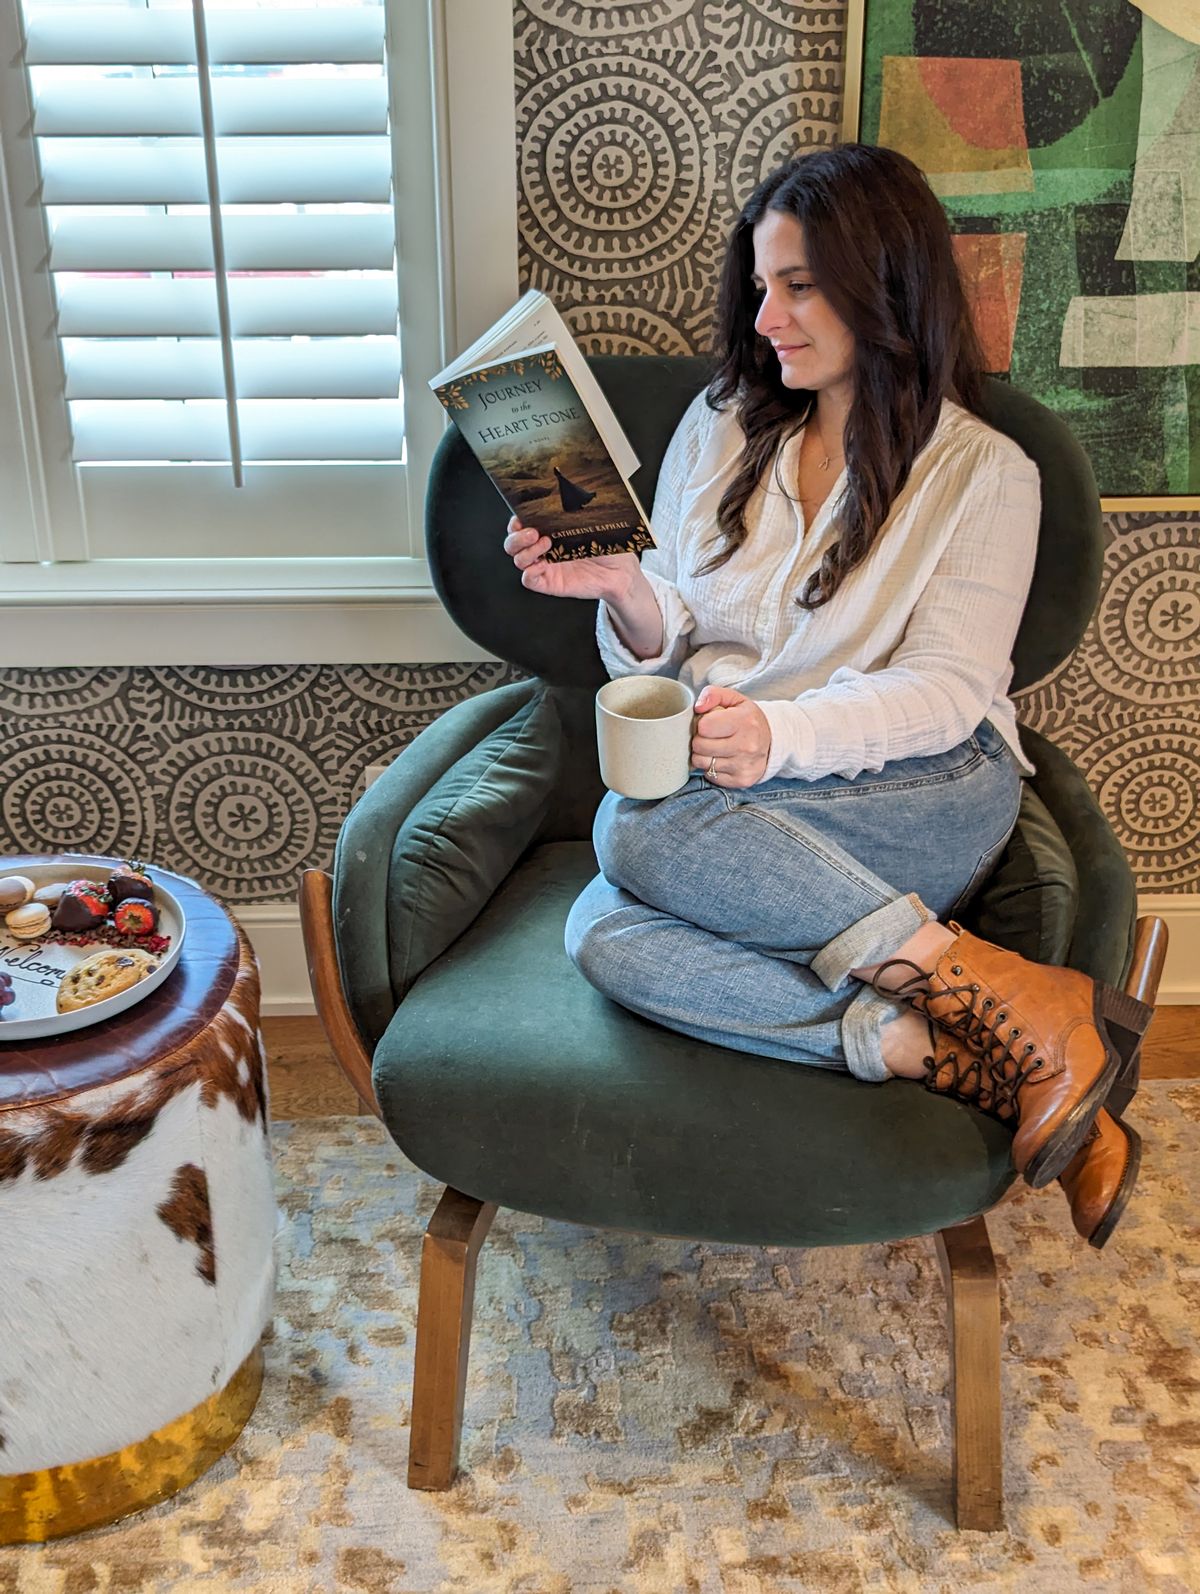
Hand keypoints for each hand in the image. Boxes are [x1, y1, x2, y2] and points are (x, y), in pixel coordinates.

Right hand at [503, 514, 638, 602]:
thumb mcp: (593, 522)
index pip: (521, 524)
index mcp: (550, 530)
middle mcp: (543, 548)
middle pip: (513, 543)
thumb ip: (576, 511)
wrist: (620, 572)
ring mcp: (545, 565)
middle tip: (532, 532)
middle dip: (517, 536)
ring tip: (546, 544)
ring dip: (526, 552)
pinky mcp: (550, 582)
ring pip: (518, 559)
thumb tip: (569, 491)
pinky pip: (529, 579)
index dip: (516, 520)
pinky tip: (542, 566)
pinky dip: (530, 573)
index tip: (522, 515)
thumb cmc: (609, 546)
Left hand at [691, 685, 771, 788]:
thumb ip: (712, 694)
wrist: (772, 741)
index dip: (701, 724)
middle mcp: (746, 745)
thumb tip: (698, 708)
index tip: (709, 723)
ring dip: (703, 755)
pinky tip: (722, 759)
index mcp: (744, 721)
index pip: (704, 726)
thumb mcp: (734, 699)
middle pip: (699, 746)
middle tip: (710, 736)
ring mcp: (744, 765)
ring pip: (701, 763)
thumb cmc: (747, 719)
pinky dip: (711, 768)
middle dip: (699, 740)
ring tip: (715, 747)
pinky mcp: (741, 780)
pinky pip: (710, 776)